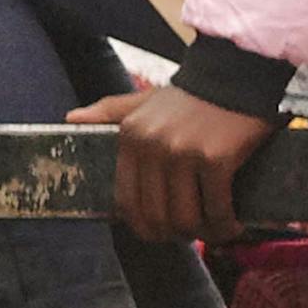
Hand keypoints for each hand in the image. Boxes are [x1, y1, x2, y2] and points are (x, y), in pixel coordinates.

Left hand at [86, 79, 267, 244]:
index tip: (164, 231)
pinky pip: (216, 209)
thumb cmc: (192, 94)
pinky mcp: (216, 159)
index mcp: (131, 136)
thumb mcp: (144, 99)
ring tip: (216, 229)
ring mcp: (184, 153)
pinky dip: (226, 224)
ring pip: (186, 219)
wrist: (237, 72)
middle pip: (157, 217)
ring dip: (203, 234)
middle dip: (177, 235)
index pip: (127, 203)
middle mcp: (152, 146)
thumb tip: (69, 118)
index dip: (146, 227)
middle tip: (195, 233)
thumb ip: (109, 111)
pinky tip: (234, 224)